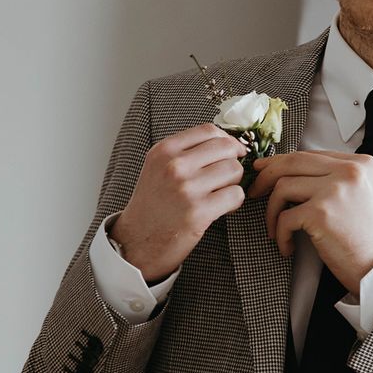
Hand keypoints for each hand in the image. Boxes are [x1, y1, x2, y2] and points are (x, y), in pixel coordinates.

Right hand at [112, 123, 248, 281]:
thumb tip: (226, 142)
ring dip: (234, 183)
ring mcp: (186, 188)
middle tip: (226, 177)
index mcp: (164, 150)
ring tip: (221, 194)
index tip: (232, 151)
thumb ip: (186, 152)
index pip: (209, 131)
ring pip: (234, 170)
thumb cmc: (153, 205)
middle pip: (226, 148)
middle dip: (233, 161)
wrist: (137, 241)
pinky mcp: (199, 211)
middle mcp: (174, 165)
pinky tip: (222, 208)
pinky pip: (236, 195)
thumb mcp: (158, 167)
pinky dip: (234, 202)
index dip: (228, 140)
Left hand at [246, 150, 372, 296]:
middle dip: (266, 176)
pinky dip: (280, 235)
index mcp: (360, 163)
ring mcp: (334, 189)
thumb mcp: (362, 195)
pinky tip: (287, 247)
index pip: (309, 154)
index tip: (264, 171)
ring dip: (272, 211)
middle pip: (292, 162)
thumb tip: (292, 172)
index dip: (281, 162)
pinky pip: (284, 218)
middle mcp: (349, 170)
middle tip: (254, 191)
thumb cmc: (370, 238)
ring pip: (282, 187)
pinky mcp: (321, 212)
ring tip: (276, 230)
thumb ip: (335, 179)